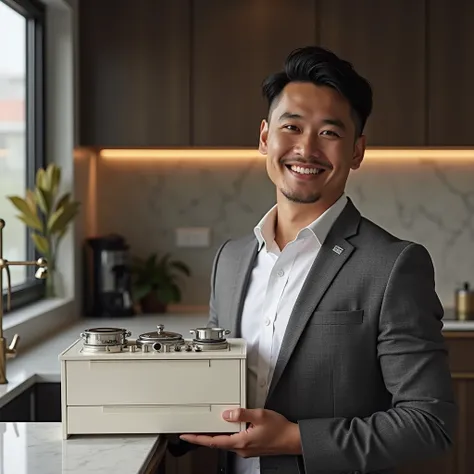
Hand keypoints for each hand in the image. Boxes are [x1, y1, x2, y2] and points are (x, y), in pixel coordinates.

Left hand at [179, 408, 301, 457]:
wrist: (292, 439)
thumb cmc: (279, 429)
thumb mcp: (260, 415)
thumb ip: (241, 414)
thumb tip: (227, 414)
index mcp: (241, 442)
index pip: (214, 441)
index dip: (198, 439)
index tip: (187, 436)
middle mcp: (241, 449)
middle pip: (217, 443)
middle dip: (203, 438)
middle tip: (191, 432)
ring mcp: (246, 450)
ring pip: (226, 442)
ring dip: (215, 437)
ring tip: (205, 429)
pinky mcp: (250, 447)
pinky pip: (234, 442)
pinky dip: (226, 436)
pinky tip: (226, 430)